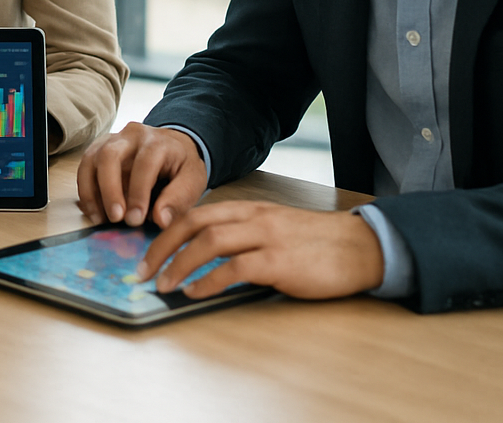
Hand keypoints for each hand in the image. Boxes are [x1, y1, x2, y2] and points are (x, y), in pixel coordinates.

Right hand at [76, 122, 206, 228]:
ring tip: (99, 218)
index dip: (138, 193)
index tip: (136, 220)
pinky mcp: (99, 148)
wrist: (173, 145)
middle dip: (110, 190)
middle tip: (115, 218)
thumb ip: (179, 199)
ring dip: (91, 191)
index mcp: (158, 142)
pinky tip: (93, 211)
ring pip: (92, 159)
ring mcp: (112, 139)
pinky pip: (85, 166)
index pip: (144, 163)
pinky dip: (85, 190)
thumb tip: (160, 220)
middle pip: (110, 155)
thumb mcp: (193, 180)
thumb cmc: (181, 165)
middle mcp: (132, 135)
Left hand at [138, 201, 384, 300]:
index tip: (146, 253)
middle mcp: (252, 218)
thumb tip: (204, 258)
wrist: (361, 247)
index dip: (165, 232)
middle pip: (192, 224)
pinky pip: (234, 268)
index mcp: (248, 209)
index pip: (194, 213)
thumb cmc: (316, 243)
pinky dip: (208, 281)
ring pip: (208, 243)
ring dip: (178, 265)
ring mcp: (266, 238)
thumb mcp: (274, 229)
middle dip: (160, 247)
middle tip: (141, 271)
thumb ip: (242, 236)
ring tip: (163, 285)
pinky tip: (195, 293)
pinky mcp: (279, 262)